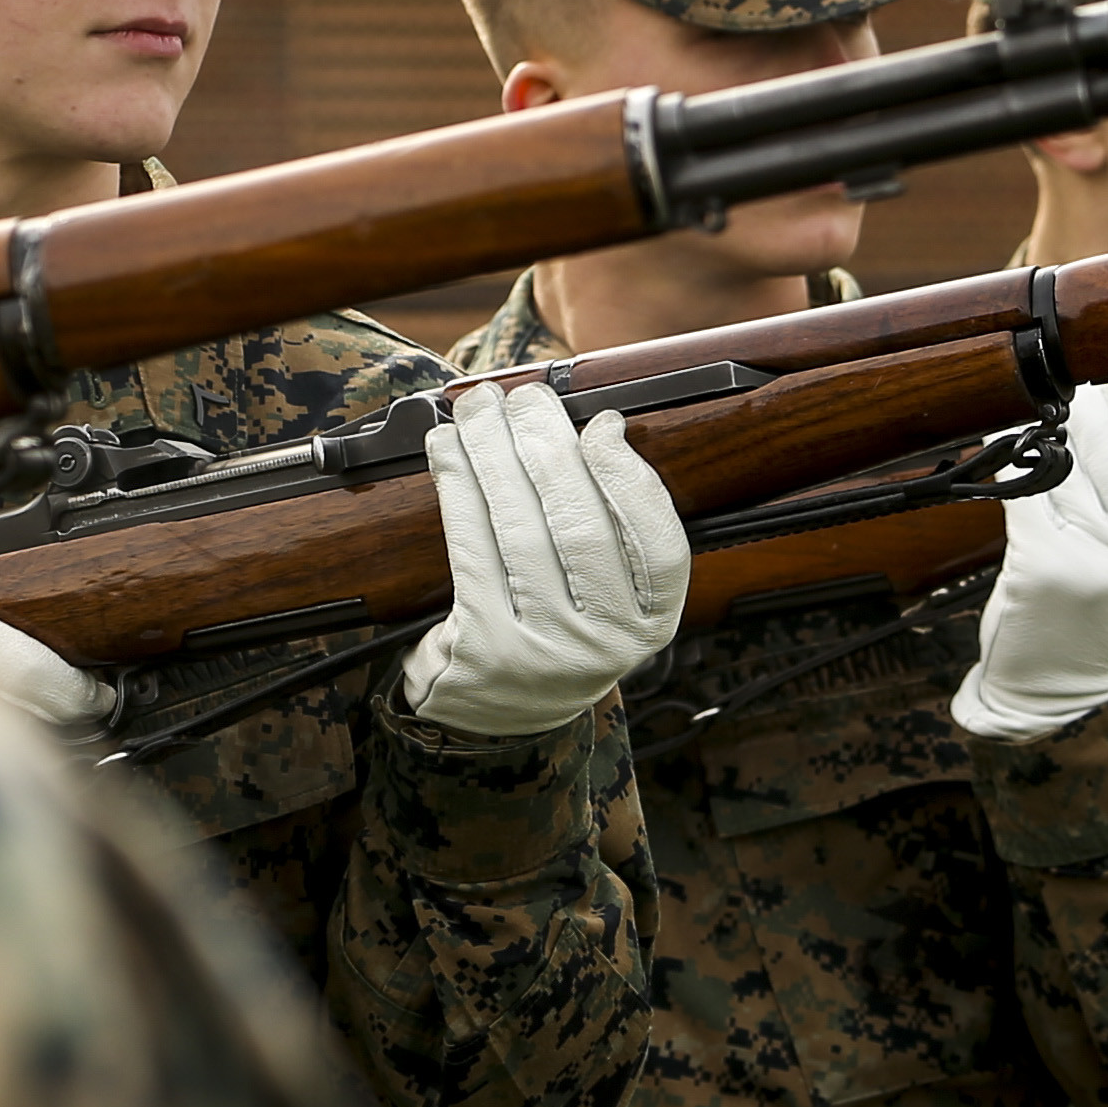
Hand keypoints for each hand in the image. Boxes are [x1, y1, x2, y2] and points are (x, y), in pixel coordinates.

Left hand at [394, 379, 693, 739]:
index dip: (629, 477)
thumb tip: (590, 428)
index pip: (658, 544)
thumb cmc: (557, 624)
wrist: (501, 708)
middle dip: (548, 447)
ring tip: (480, 410)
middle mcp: (606, 642)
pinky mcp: (486, 646)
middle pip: (581, 527)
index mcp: (651, 621)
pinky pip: (473, 548)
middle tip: (524, 398)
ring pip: (520, 530)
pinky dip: (459, 488)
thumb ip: (611, 521)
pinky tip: (449, 452)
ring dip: (494, 455)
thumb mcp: (607, 592)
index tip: (601, 424)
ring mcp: (546, 649)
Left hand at [955, 377, 1107, 741]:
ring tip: (1038, 413)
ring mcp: (1089, 562)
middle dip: (1088, 409)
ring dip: (1044, 430)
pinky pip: (1022, 492)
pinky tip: (1004, 445)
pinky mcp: (1040, 566)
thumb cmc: (1099, 609)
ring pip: (1063, 468)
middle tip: (1073, 388)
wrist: (1057, 685)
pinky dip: (1009, 461)